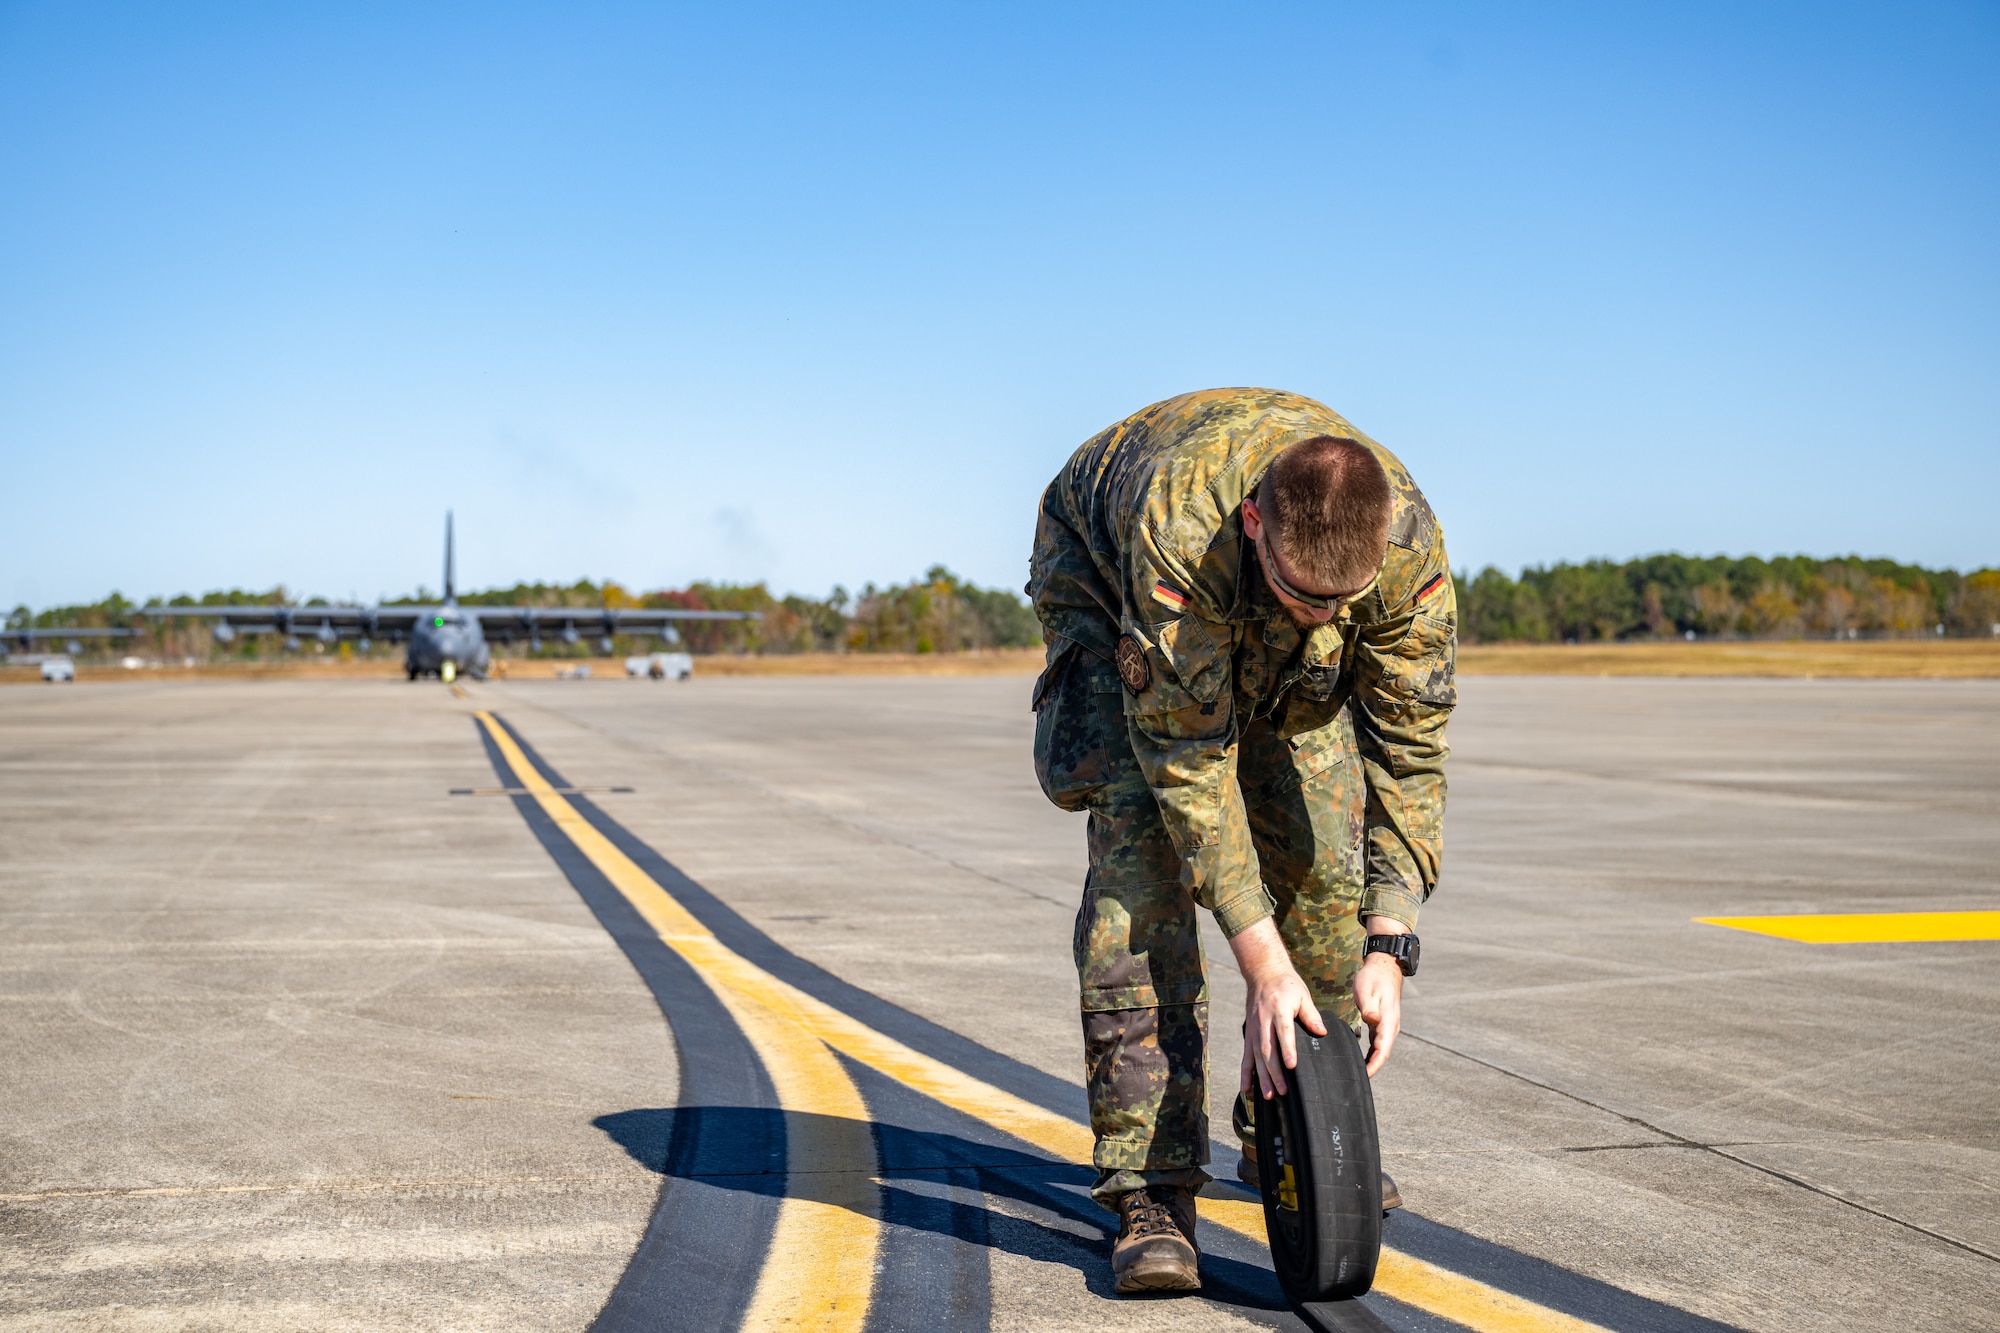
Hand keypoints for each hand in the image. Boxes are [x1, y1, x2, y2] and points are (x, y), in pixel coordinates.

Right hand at [1228, 918, 1325, 1098]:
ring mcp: (1254, 1029)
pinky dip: (1245, 1072)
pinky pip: (1246, 1055)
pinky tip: (1246, 1089)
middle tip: (1283, 1091)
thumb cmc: (1287, 985)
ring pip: (1256, 1056)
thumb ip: (1311, 1014)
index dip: (1288, 1049)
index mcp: (1279, 1010)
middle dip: (1275, 1072)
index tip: (1292, 1066)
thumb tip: (1322, 1032)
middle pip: (1268, 1050)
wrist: (1262, 972)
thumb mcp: (1303, 995)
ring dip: (1261, 1077)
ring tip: (1269, 1095)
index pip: (1284, 1032)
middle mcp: (1264, 1021)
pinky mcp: (1249, 1033)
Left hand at [1355, 916, 1406, 1077]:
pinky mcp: (1382, 1024)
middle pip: (1383, 1054)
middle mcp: (1391, 1027)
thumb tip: (1373, 1021)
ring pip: (1381, 1050)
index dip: (1374, 1066)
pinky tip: (1361, 1061)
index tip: (1365, 1077)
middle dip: (1372, 1070)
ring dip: (1372, 1063)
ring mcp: (1388, 1026)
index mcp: (1388, 1022)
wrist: (1384, 967)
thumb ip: (1369, 1007)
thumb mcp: (1367, 990)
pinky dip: (1371, 1054)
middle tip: (1357, 1083)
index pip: (1382, 1050)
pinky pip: (1378, 1044)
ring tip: (1358, 1077)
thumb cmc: (1373, 977)